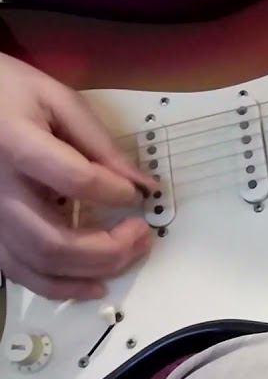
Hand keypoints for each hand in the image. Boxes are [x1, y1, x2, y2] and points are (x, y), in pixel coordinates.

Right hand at [0, 52, 155, 298]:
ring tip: (130, 253)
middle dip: (110, 248)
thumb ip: (100, 143)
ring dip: (93, 270)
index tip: (139, 195)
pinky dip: (60, 286)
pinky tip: (94, 284)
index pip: (75, 179)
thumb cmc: (8, 92)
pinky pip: (20, 272)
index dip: (115, 192)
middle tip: (142, 233)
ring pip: (39, 264)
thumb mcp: (57, 99)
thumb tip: (143, 184)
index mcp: (16, 144)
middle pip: (54, 240)